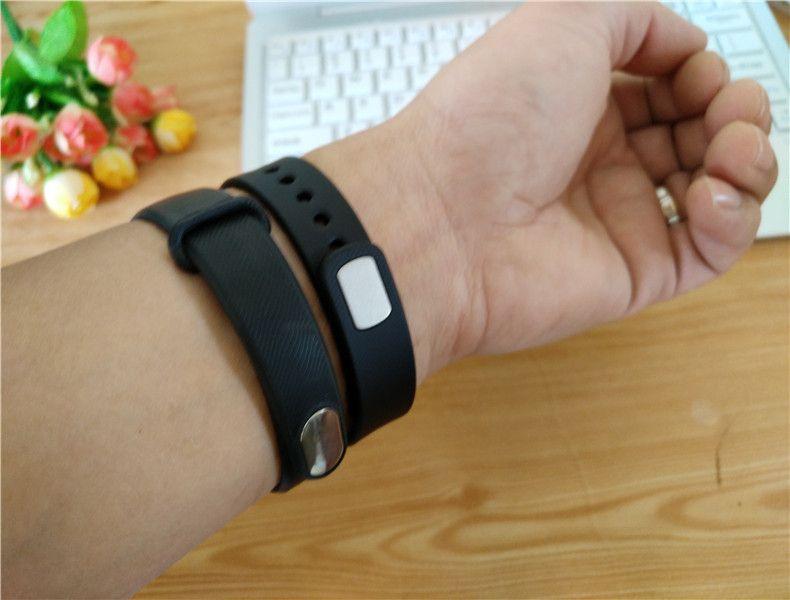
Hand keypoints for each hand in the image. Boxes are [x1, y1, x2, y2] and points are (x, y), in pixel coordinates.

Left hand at [308, 2, 777, 378]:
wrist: (442, 216)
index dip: (701, 73)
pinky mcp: (634, 272)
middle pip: (701, 135)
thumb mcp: (563, 21)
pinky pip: (709, 250)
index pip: (671, 88)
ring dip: (749, 160)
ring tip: (731, 148)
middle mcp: (602, 161)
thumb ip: (634, 16)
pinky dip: (733, 218)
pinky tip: (712, 194)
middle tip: (729, 110)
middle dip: (735, 113)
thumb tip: (684, 42)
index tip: (699, 71)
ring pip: (718, 191)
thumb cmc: (487, 118)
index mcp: (582, 105)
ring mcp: (619, 218)